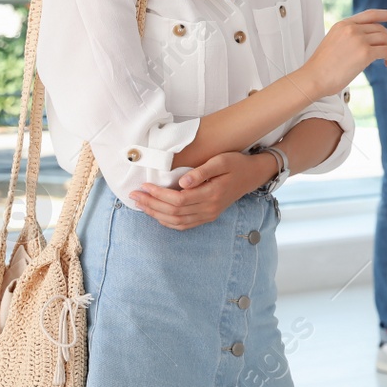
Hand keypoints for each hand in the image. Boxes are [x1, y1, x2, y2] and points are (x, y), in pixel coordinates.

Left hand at [131, 151, 272, 229]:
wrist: (252, 175)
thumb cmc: (236, 164)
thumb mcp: (221, 161)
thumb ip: (202, 171)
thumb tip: (182, 181)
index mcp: (212, 194)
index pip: (178, 199)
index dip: (158, 195)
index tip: (144, 186)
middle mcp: (209, 209)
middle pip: (174, 212)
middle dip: (151, 204)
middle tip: (134, 195)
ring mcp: (209, 215)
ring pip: (177, 221)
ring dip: (156, 214)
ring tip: (140, 204)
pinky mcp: (208, 216)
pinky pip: (184, 225)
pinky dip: (167, 222)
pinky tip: (156, 214)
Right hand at [300, 9, 386, 95]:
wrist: (312, 78)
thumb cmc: (321, 68)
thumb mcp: (334, 44)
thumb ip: (349, 39)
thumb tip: (367, 45)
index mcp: (343, 24)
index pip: (370, 15)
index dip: (386, 14)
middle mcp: (351, 28)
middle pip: (380, 28)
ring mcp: (358, 39)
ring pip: (385, 39)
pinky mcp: (365, 53)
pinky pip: (386, 51)